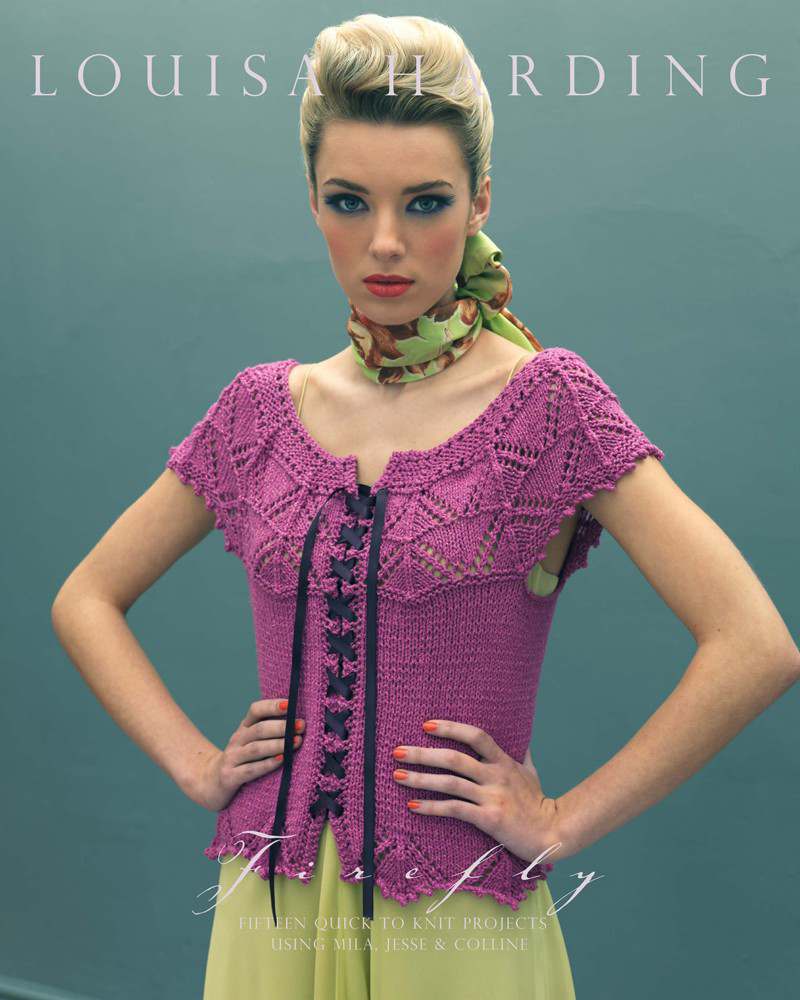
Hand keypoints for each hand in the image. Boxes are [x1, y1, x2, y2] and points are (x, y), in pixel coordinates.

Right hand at [186, 697, 304, 810]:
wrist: (211, 782)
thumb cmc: (241, 760)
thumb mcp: (251, 742)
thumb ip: (270, 732)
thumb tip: (299, 723)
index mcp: (244, 728)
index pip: (256, 710)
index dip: (272, 706)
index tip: (291, 705)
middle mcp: (237, 740)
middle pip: (259, 729)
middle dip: (282, 726)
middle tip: (301, 725)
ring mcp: (232, 758)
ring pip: (256, 749)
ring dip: (278, 744)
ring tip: (297, 742)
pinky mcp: (230, 777)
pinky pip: (250, 770)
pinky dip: (267, 764)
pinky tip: (281, 760)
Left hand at [392, 719, 567, 867]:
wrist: (552, 834)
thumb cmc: (538, 803)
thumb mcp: (531, 772)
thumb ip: (521, 754)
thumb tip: (520, 737)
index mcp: (504, 761)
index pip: (476, 736)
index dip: (451, 728)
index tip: (427, 725)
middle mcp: (495, 776)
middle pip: (454, 758)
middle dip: (423, 753)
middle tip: (398, 751)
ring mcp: (492, 797)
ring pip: (450, 783)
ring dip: (420, 779)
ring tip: (397, 776)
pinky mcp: (488, 819)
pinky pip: (454, 810)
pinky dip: (432, 807)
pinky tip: (413, 805)